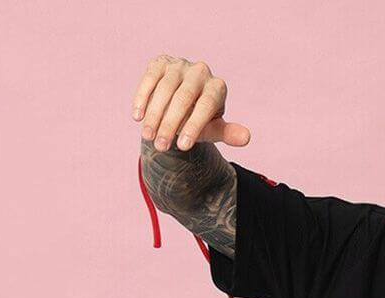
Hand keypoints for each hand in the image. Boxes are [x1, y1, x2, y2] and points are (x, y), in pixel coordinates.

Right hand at [132, 55, 251, 152]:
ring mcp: (179, 65)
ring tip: (148, 137)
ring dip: (154, 114)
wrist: (182, 104)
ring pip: (165, 88)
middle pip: (184, 97)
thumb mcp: (213, 129)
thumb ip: (227, 133)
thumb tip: (246, 137)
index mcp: (217, 87)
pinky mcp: (160, 63)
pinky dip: (143, 96)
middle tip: (161, 146)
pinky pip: (150, 78)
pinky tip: (137, 116)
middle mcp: (200, 71)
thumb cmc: (200, 120)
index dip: (194, 126)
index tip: (183, 147)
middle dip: (171, 124)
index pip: (206, 105)